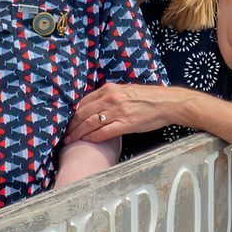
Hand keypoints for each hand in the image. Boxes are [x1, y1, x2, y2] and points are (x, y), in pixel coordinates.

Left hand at [63, 83, 186, 145]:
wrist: (167, 103)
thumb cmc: (147, 98)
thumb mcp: (125, 90)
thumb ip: (109, 97)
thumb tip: (95, 107)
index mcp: (109, 89)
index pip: (84, 102)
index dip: (73, 114)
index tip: (69, 122)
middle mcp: (111, 98)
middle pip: (84, 113)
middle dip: (72, 126)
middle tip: (65, 134)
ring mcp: (118, 111)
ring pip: (90, 123)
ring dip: (78, 133)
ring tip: (71, 141)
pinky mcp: (126, 124)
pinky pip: (104, 132)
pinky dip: (93, 138)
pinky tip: (87, 142)